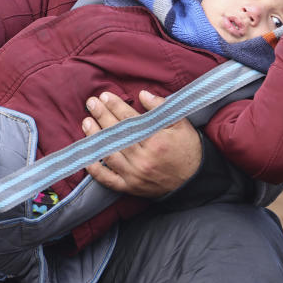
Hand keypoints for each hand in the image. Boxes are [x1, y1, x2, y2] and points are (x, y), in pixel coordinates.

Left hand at [82, 90, 201, 197]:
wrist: (196, 181)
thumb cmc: (188, 149)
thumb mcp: (181, 124)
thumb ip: (161, 108)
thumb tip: (142, 94)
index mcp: (156, 141)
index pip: (129, 120)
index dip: (115, 106)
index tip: (104, 96)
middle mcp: (143, 159)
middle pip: (116, 135)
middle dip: (101, 116)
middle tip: (91, 103)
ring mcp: (135, 175)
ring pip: (109, 154)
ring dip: (95, 138)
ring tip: (86, 122)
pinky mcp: (131, 188)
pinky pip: (108, 180)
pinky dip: (95, 169)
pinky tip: (87, 155)